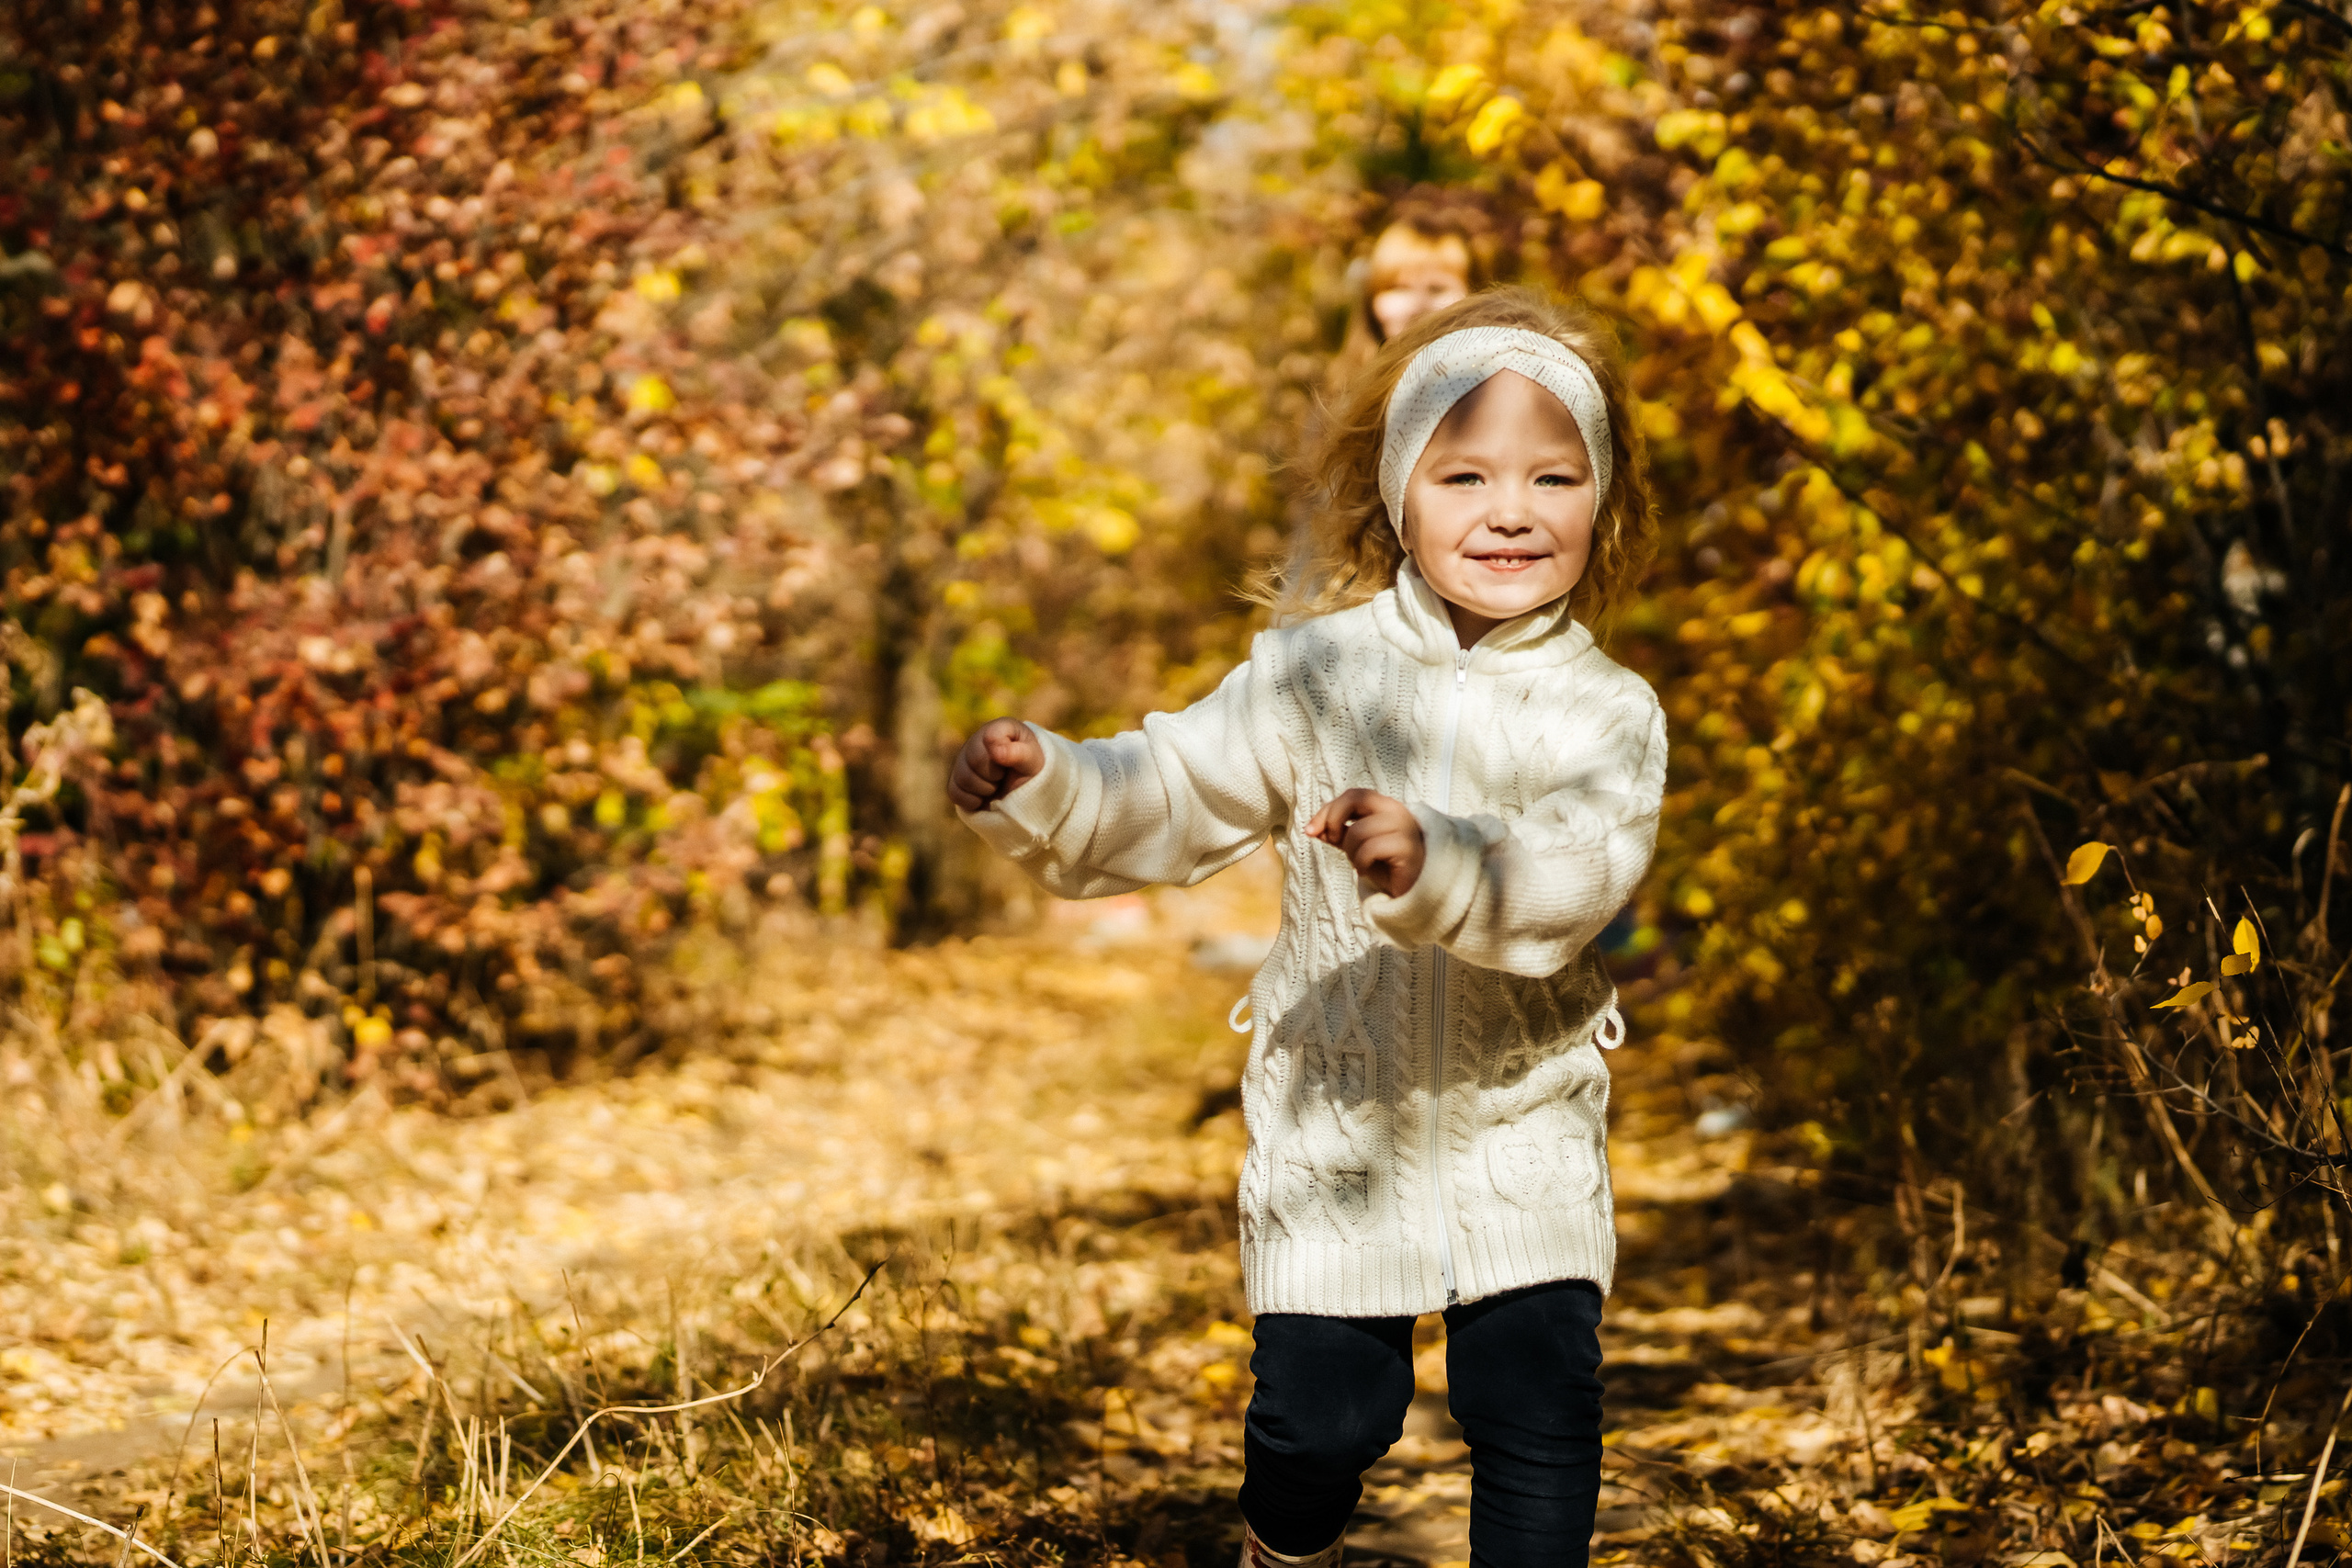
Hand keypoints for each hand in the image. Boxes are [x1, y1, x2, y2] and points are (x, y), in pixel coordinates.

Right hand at [948, 718, 1044, 812]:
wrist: (1024, 793)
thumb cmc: (1031, 771)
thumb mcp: (1033, 762)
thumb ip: (1018, 753)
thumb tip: (995, 751)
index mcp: (997, 729)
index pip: (990, 737)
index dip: (1001, 754)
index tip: (1011, 762)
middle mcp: (976, 741)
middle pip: (974, 760)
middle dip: (994, 774)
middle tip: (1005, 775)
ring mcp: (962, 761)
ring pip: (963, 778)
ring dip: (985, 789)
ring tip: (996, 785)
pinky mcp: (956, 781)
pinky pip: (955, 793)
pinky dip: (973, 801)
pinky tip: (984, 797)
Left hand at [1306, 788, 1425, 897]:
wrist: (1414, 891)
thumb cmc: (1386, 865)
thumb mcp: (1357, 846)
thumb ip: (1338, 834)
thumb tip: (1312, 828)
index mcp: (1384, 806)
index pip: (1351, 795)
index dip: (1327, 810)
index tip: (1309, 831)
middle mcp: (1396, 810)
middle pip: (1355, 798)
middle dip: (1334, 819)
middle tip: (1333, 841)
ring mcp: (1404, 827)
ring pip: (1358, 830)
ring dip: (1350, 852)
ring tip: (1359, 863)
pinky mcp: (1407, 847)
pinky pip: (1369, 849)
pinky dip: (1360, 864)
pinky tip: (1366, 871)